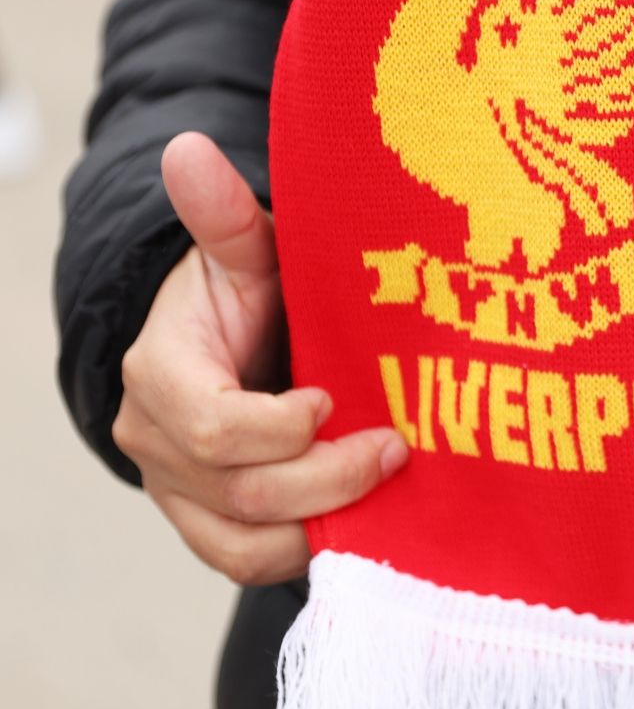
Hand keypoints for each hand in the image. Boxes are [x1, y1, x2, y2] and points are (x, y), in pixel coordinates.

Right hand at [111, 133, 407, 585]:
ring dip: (326, 519)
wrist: (233, 336)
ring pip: (247, 541)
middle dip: (329, 476)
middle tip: (398, 445)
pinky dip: (307, 548)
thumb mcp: (243, 249)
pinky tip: (365, 519)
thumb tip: (188, 148)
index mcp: (162, 375)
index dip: (285, 427)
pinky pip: (250, 560)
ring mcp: (180, 492)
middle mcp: (159, 444)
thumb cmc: (247, 289)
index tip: (337, 399)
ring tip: (388, 483)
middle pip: (245, 491)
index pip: (218, 427)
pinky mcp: (211, 524)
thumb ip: (223, 212)